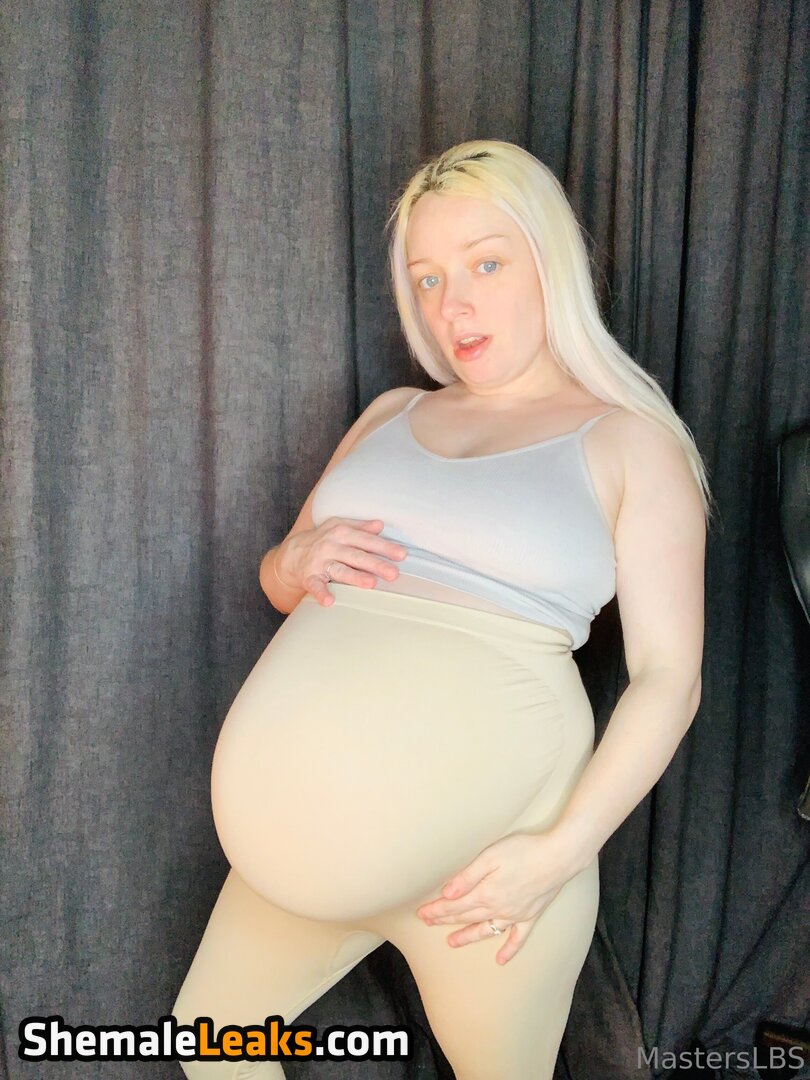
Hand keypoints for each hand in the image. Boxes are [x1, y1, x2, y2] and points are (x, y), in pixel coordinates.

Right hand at [277, 518, 406, 605]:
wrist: (291, 553)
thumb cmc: (323, 539)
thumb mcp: (339, 526)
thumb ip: (360, 527)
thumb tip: (380, 525)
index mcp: (341, 532)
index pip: (366, 540)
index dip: (384, 547)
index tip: (402, 555)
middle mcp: (331, 546)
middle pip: (356, 555)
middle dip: (375, 564)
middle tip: (393, 574)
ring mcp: (319, 562)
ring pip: (339, 570)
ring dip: (354, 577)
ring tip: (370, 584)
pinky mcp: (309, 577)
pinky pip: (315, 586)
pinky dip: (321, 593)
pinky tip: (329, 601)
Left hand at [415, 830, 580, 964]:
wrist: (557, 857)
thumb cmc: (523, 851)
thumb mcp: (490, 857)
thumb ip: (467, 877)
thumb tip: (446, 894)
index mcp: (485, 894)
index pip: (454, 905)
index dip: (437, 910)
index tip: (421, 913)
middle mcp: (498, 909)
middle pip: (466, 916)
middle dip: (444, 920)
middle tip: (427, 922)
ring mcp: (514, 915)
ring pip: (485, 930)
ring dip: (467, 936)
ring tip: (452, 943)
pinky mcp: (531, 916)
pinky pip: (517, 938)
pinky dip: (509, 950)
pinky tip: (501, 960)